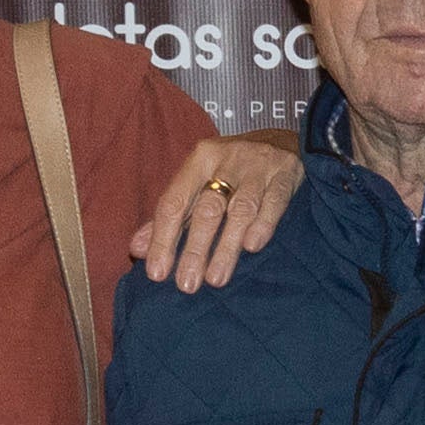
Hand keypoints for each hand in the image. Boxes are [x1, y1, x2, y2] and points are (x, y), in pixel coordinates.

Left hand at [131, 129, 308, 290]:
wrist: (285, 140)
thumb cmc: (235, 169)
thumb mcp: (200, 182)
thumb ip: (173, 215)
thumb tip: (137, 249)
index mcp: (198, 160)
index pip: (174, 202)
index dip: (163, 239)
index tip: (157, 273)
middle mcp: (226, 160)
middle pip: (206, 209)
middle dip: (194, 250)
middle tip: (187, 284)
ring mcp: (258, 166)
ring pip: (240, 209)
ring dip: (226, 247)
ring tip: (216, 279)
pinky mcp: (287, 173)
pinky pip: (274, 201)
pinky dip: (263, 225)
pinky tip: (252, 247)